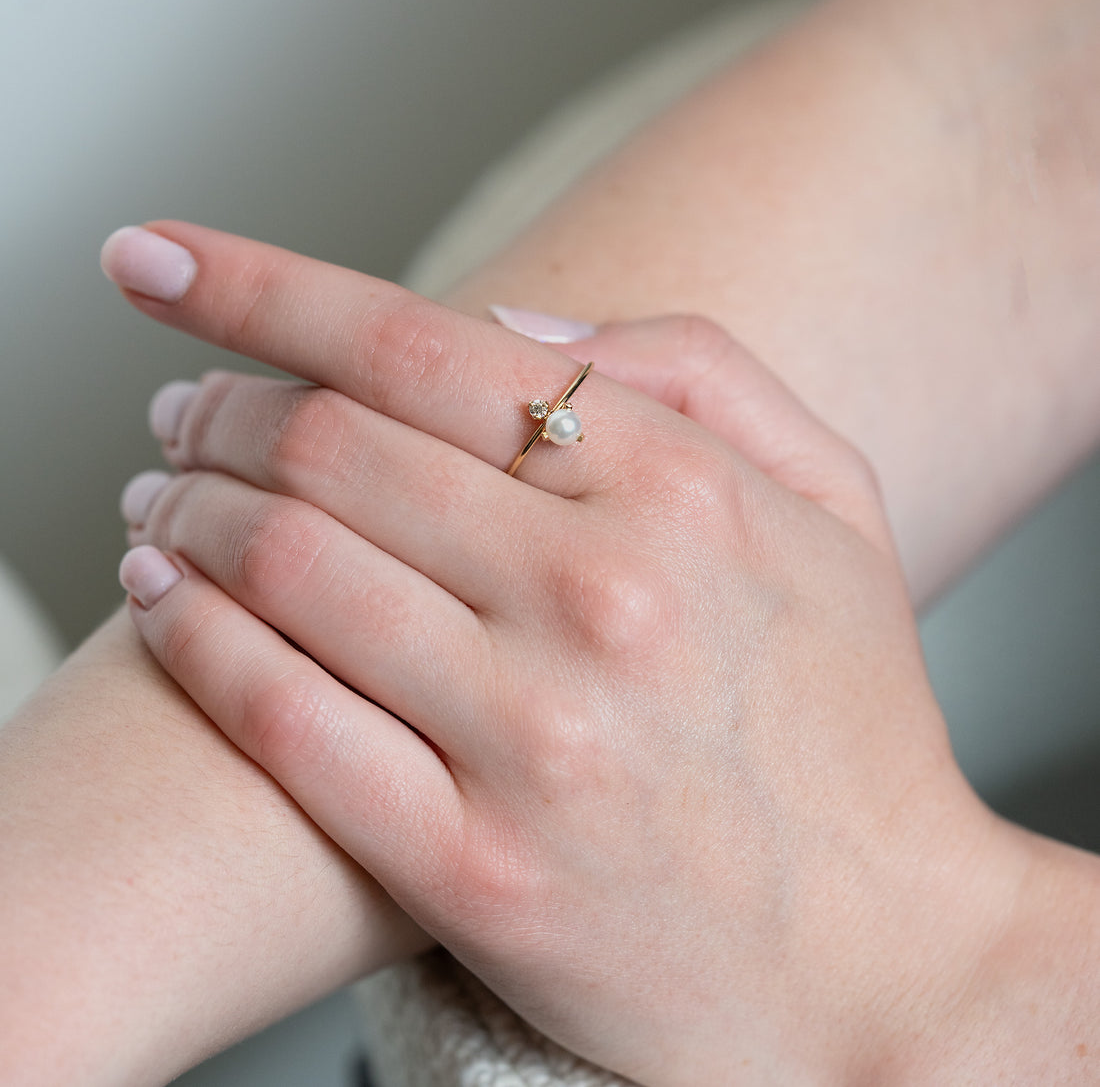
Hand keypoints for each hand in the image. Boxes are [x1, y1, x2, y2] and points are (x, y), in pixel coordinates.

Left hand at [108, 222, 1031, 1085]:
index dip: (258, 284)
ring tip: (154, 495)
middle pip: (329, 447)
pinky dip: (188, 637)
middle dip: (215, 406)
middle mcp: (600, 599)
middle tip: (174, 409)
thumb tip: (510, 314)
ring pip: (283, 565)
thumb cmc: (851, 720)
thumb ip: (696, 371)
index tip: (155, 258)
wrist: (888, 956)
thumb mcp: (835, 504)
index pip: (419, 347)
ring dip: (183, 509)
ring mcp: (530, 738)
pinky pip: (280, 718)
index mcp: (682, 492)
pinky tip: (156, 597)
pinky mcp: (472, 867)